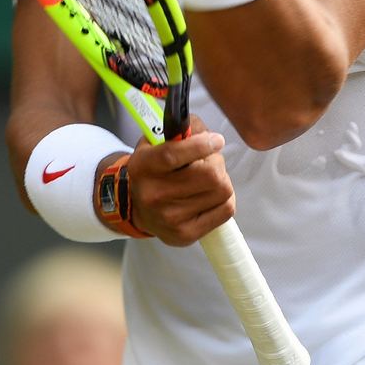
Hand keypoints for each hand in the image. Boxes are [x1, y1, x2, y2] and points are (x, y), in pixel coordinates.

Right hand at [127, 114, 235, 246]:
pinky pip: (226, 210)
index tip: (217, 140)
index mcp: (143, 166)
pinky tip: (211, 195)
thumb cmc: (155, 169)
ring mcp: (170, 218)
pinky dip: (225, 198)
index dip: (201, 145)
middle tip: (210, 161)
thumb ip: (181, 130)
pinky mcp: (185, 234)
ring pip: (222, 190)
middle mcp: (153, 194)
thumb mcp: (156, 142)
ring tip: (208, 179)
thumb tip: (208, 133)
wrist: (138, 208)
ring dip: (222, 180)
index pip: (173, 154)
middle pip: (208, 174)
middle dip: (216, 163)